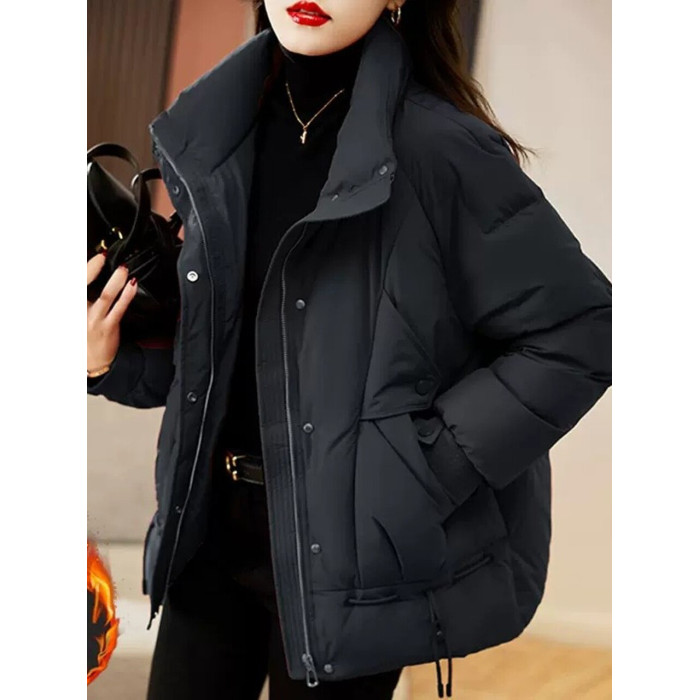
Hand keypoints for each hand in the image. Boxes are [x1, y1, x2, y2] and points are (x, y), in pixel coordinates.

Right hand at [87, 253, 137, 372]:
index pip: (75, 283)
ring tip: (123, 269)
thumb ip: (85, 295)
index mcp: (72, 306)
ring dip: (115, 280)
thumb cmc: (85, 332)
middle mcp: (79, 312)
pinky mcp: (108, 327)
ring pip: (105, 296)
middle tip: (103, 256)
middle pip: (83, 286)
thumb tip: (92, 271)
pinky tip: (132, 285)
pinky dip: (126, 294)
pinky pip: (119, 308)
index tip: (92, 257)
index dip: (83, 268)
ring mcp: (93, 320)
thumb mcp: (80, 312)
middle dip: (93, 268)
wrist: (93, 360)